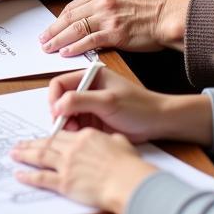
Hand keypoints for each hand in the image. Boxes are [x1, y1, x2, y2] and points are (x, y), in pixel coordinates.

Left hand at [11, 127, 157, 213]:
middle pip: (47, 144)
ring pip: (40, 156)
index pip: (63, 136)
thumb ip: (112, 141)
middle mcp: (72, 148)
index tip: (43, 139)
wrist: (128, 182)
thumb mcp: (122, 144)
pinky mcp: (65, 183)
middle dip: (31, 143)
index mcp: (85, 137)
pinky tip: (19, 174)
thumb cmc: (129, 165)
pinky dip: (29, 176)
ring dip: (25, 155)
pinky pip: (42, 178)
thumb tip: (111, 140)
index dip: (51, 137)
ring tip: (14, 154)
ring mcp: (66, 165)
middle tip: (19, 144)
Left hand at [40, 0, 189, 56]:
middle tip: (42, 39)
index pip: (73, 6)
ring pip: (75, 28)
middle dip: (53, 30)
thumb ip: (104, 3)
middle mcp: (102, 1)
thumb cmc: (150, 10)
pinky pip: (89, 41)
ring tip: (47, 47)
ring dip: (58, 39)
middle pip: (69, 16)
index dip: (59, 19)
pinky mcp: (115, 33)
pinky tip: (65, 53)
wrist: (169, 17)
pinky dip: (74, 47)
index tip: (51, 28)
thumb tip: (88, 15)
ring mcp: (108, 17)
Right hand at [45, 66, 171, 141]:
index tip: (56, 114)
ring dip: (67, 124)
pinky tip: (82, 137)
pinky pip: (76, 124)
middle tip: (65, 127)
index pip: (59, 83)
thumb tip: (57, 105)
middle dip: (60, 114)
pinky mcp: (94, 119)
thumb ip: (80, 100)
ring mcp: (90, 105)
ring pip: (66, 114)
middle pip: (60, 99)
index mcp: (89, 76)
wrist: (159, 123)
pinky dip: (75, 131)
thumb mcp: (108, 101)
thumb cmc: (139, 107)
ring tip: (75, 133)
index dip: (54, 98)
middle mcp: (87, 88)